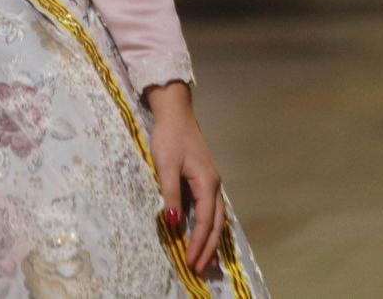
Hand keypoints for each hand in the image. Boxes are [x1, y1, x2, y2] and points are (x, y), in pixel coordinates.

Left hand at [147, 80, 225, 274]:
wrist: (175, 113)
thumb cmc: (169, 137)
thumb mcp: (166, 165)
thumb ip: (170, 195)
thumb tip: (173, 224)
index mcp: (206, 183)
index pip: (204, 221)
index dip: (199, 243)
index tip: (191, 262)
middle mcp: (213, 185)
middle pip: (216, 224)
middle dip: (209, 248)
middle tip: (201, 270)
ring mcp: (210, 182)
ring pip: (215, 218)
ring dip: (211, 240)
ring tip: (206, 261)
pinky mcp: (203, 180)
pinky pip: (209, 210)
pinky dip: (208, 226)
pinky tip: (203, 235)